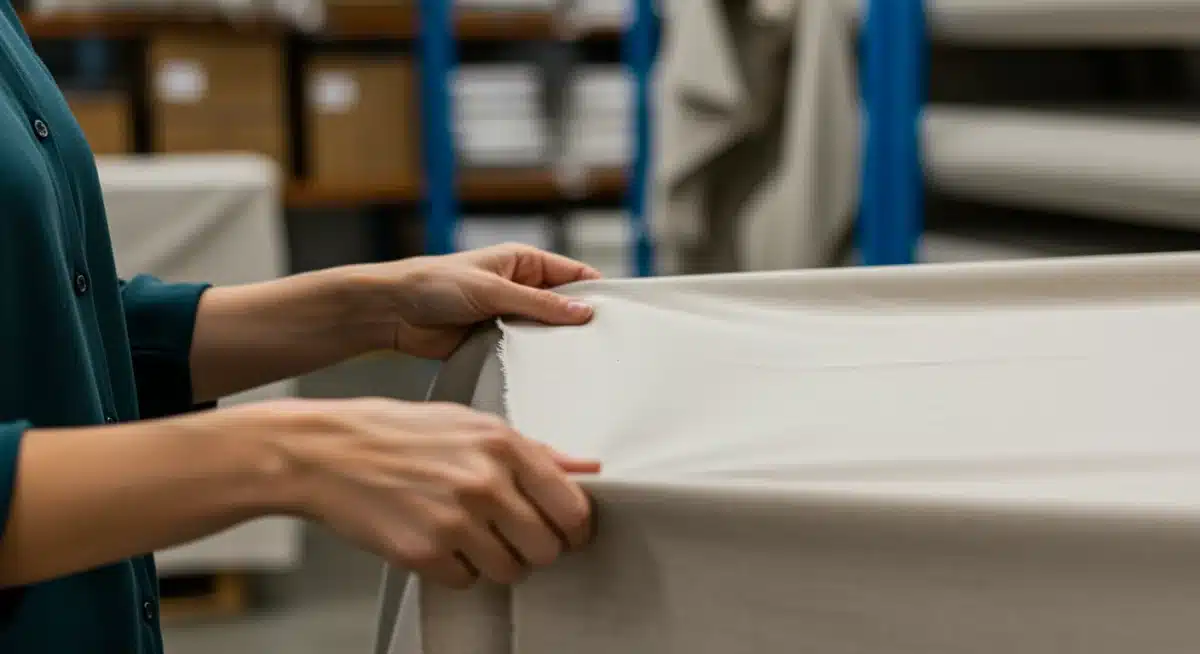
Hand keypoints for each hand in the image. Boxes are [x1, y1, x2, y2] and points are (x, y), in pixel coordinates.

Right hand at [266, 397, 599, 587]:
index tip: (566, 532)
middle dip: (534, 547)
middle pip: (547, 548)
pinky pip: (467, 581)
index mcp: (503, 444)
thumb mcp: (471, 423)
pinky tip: (437, 539)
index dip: (574, 528)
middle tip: (511, 534)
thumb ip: (534, 450)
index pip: (572, 508)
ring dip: (496, 561)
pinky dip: (456, 568)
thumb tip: (587, 468)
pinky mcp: (423, 552)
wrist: (325, 452)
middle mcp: (484, 482)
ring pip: (511, 571)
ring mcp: (454, 520)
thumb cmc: (398, 433)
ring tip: (470, 534)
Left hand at [365, 244, 601, 359]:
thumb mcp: (492, 290)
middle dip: (579, 323)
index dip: (596, 291)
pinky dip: (533, 361)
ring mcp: (507, 315)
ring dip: (555, 345)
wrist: (391, 312)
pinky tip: (549, 375)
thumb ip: (539, 303)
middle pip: (563, 305)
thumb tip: (583, 311)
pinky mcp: (493, 340)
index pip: (573, 273)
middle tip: (605, 346)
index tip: (619, 313)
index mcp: (523, 262)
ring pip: (544, 332)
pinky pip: (523, 351)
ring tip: (581, 364)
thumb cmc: (433, 284)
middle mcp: (519, 287)